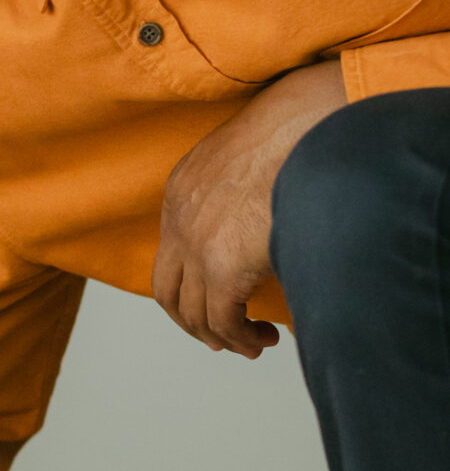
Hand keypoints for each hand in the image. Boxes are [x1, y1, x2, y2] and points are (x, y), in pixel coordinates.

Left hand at [151, 61, 344, 354]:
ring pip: (193, 312)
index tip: (211, 300)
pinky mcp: (225, 269)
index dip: (188, 285)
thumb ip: (237, 191)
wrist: (303, 127)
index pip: (171, 253)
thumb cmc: (292, 132)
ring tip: (251, 343)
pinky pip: (223, 320)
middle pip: (167, 290)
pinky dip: (240, 337)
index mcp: (180, 192)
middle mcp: (179, 222)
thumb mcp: (245, 158)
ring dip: (221, 335)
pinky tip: (262, 339)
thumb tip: (258, 220)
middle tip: (218, 336)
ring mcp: (198, 247)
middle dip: (190, 320)